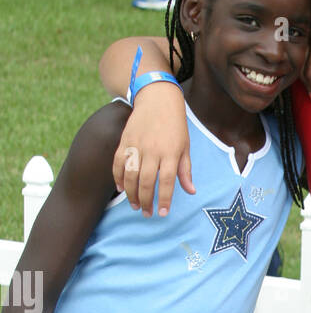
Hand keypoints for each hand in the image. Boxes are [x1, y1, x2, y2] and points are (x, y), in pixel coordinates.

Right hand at [111, 84, 193, 217]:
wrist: (157, 99)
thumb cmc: (175, 125)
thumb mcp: (185, 146)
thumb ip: (185, 170)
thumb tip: (191, 191)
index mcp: (170, 152)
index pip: (167, 181)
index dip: (165, 199)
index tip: (163, 213)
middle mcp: (152, 149)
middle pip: (147, 181)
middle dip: (146, 201)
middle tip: (147, 213)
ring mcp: (136, 145)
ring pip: (130, 175)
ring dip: (131, 193)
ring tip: (135, 205)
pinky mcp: (124, 141)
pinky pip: (118, 163)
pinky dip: (117, 177)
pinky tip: (120, 189)